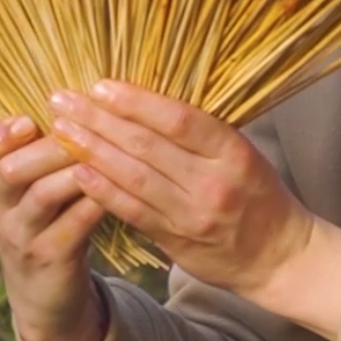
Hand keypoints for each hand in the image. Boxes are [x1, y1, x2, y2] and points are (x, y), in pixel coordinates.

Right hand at [0, 116, 108, 340]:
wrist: (46, 293)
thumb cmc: (49, 220)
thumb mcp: (32, 186)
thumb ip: (42, 148)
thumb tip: (79, 95)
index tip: (23, 121)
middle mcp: (0, 209)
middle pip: (10, 170)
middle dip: (48, 145)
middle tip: (80, 128)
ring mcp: (23, 236)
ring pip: (43, 194)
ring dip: (74, 169)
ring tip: (103, 151)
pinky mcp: (52, 258)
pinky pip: (74, 224)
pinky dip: (96, 200)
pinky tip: (117, 185)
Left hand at [49, 81, 340, 336]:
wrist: (279, 255)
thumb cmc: (258, 196)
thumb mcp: (242, 154)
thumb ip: (200, 134)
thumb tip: (142, 102)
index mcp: (233, 151)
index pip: (178, 119)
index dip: (135, 101)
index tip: (99, 85)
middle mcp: (214, 181)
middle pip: (147, 145)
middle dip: (99, 120)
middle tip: (63, 100)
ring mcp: (194, 214)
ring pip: (134, 177)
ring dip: (92, 151)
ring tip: (61, 131)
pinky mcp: (178, 240)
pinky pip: (133, 211)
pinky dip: (104, 190)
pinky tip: (78, 172)